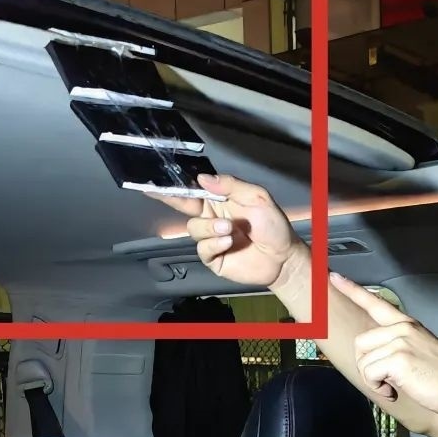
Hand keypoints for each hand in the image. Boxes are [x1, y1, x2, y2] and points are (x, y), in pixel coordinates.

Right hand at [150, 173, 301, 288]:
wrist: (283, 257)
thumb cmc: (273, 226)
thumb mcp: (257, 197)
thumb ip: (231, 186)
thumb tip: (203, 178)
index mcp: (219, 200)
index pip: (193, 189)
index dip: (174, 185)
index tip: (154, 179)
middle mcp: (211, 217)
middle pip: (183, 206)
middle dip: (170, 199)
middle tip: (158, 192)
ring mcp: (211, 238)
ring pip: (193, 229)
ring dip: (209, 228)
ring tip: (228, 229)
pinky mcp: (214, 258)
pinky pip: (202, 249)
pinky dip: (213, 244)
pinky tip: (227, 242)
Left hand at [336, 274, 437, 417]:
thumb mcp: (421, 351)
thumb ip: (399, 346)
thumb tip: (378, 359)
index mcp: (407, 325)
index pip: (375, 303)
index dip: (352, 290)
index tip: (334, 277)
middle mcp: (402, 328)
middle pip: (361, 343)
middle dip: (367, 366)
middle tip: (386, 379)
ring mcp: (399, 341)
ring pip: (363, 361)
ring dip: (374, 380)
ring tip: (395, 385)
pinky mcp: (397, 358)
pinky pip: (369, 374)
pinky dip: (377, 388)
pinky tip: (394, 390)